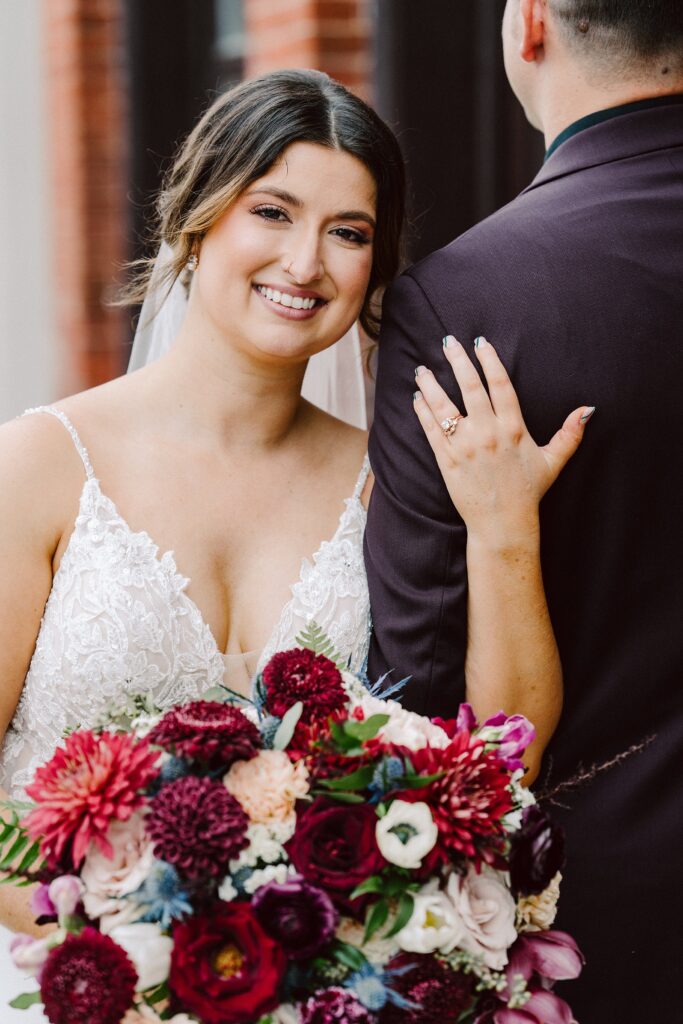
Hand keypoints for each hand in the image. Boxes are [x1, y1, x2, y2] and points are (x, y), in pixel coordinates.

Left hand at [413, 335, 593, 547]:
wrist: (503, 524)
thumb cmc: (528, 492)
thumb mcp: (552, 461)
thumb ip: (569, 434)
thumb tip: (588, 410)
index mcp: (513, 428)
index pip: (500, 385)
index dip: (490, 361)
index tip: (481, 343)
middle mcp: (488, 433)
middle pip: (470, 388)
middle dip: (457, 361)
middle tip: (447, 341)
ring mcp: (465, 446)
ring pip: (444, 406)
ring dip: (431, 385)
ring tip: (422, 369)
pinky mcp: (447, 461)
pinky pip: (431, 430)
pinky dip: (422, 412)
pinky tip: (416, 398)